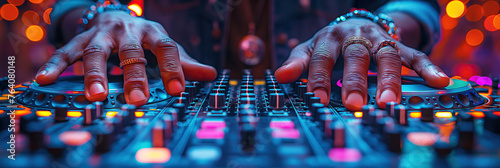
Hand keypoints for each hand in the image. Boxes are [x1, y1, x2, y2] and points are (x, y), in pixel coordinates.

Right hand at [35, 11, 216, 105]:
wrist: (117, 14)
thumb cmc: (145, 36)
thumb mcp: (165, 45)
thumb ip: (184, 62)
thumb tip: (211, 74)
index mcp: (153, 32)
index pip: (167, 48)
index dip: (173, 68)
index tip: (177, 90)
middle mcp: (127, 30)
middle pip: (131, 53)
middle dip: (134, 76)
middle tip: (137, 99)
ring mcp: (102, 34)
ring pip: (96, 52)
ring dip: (94, 73)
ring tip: (95, 95)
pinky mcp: (81, 38)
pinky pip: (66, 51)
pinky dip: (55, 65)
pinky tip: (44, 79)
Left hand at [275, 18, 448, 110]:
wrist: (354, 23)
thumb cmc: (329, 42)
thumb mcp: (310, 48)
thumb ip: (298, 62)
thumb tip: (280, 76)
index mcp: (330, 38)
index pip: (323, 58)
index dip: (319, 78)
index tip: (317, 99)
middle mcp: (356, 36)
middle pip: (357, 56)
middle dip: (355, 80)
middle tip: (353, 103)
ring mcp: (379, 39)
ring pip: (387, 56)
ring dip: (389, 78)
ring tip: (388, 100)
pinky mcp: (399, 44)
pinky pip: (415, 54)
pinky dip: (427, 67)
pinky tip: (439, 81)